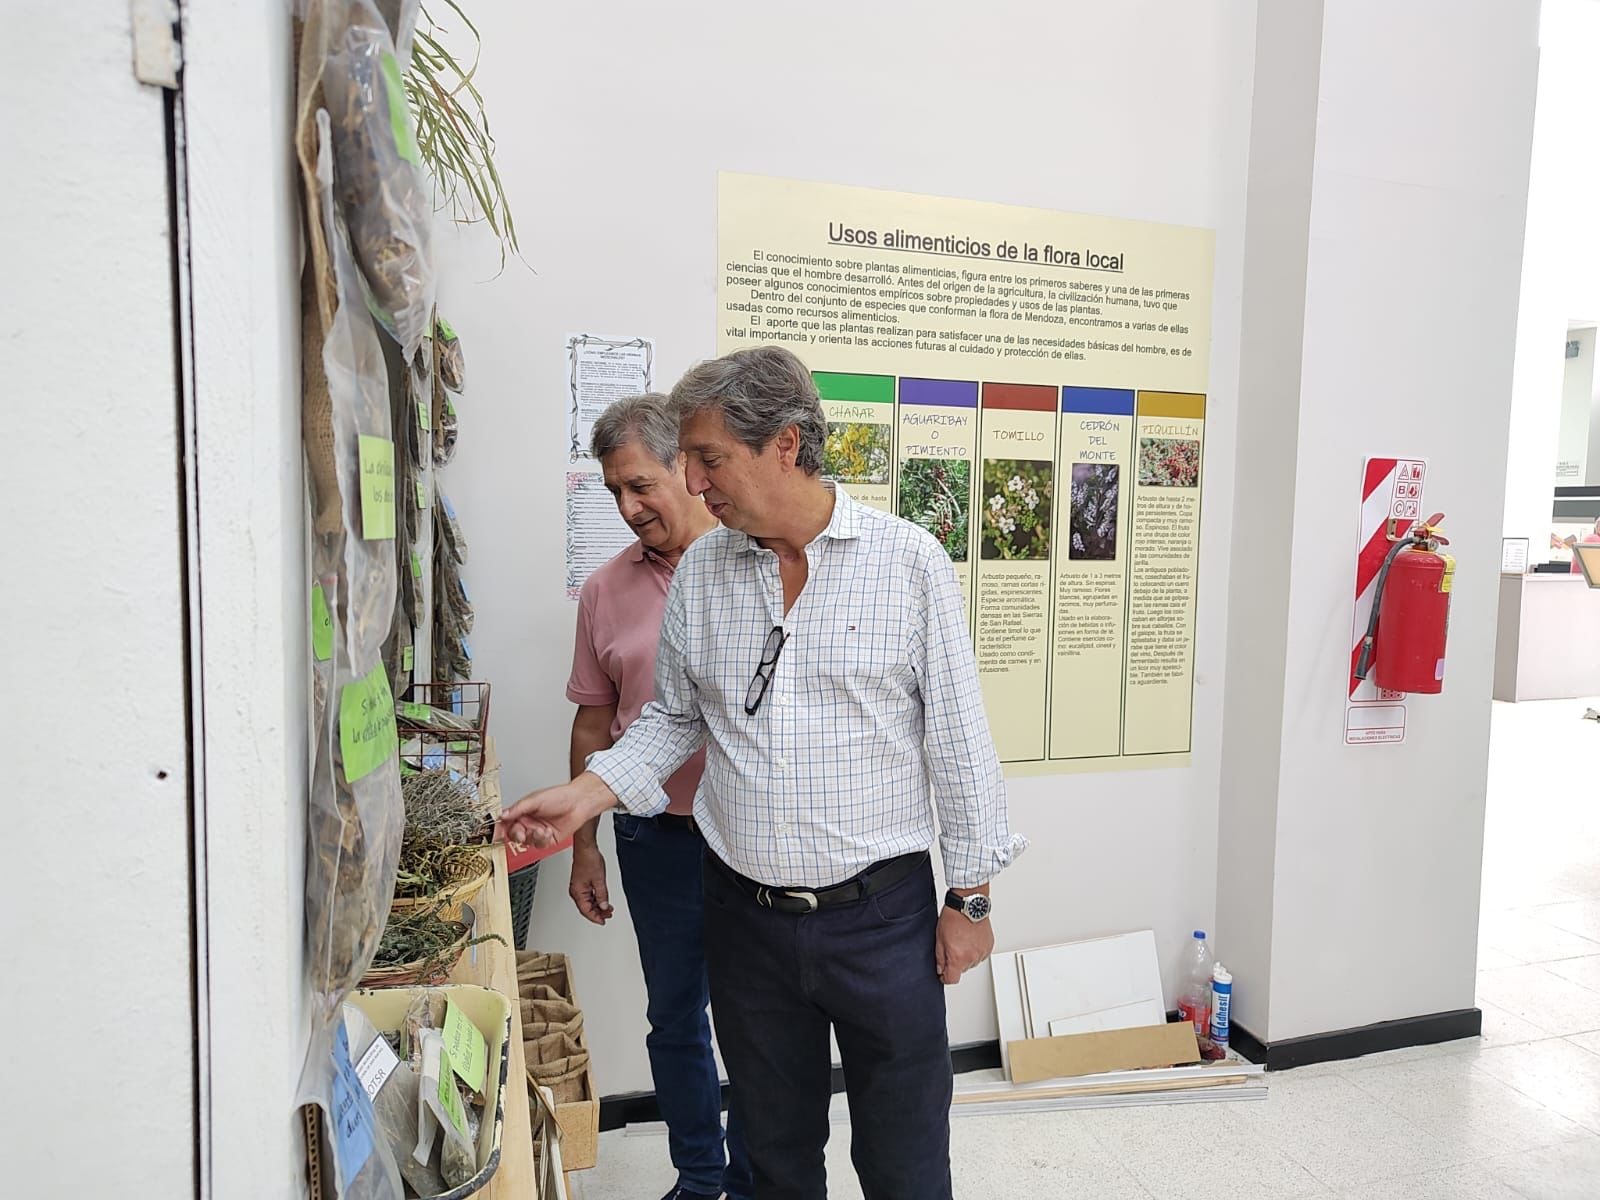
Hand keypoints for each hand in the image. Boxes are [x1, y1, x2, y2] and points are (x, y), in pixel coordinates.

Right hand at [495, 771, 615, 850]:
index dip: (500, 828)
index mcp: (523, 811)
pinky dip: (542, 839)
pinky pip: (538, 845)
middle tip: (521, 831)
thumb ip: (518, 808)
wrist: (579, 803)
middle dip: (517, 834)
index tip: (496, 832)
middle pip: (514, 834)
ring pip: (526, 841)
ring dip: (532, 836)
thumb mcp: (535, 799)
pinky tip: (548, 832)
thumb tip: (503, 815)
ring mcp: (537, 832)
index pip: (506, 822)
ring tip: (541, 829)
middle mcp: (529, 822)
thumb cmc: (560, 796)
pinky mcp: (547, 840)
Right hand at [568, 844, 613, 924]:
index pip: (586, 911)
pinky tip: (603, 900)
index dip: (595, 918)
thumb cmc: (589, 860)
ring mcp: (578, 887)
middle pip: (586, 908)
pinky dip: (596, 899)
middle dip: (598, 913)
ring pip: (588, 902)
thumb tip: (604, 906)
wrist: (586, 848)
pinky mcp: (581, 883)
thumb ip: (602, 895)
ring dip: (598, 906)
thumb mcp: (599, 880)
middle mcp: (576, 891)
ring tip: (608, 908)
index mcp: (577, 892)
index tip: (603, 921)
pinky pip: (588, 896)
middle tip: (608, 915)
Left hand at [935, 907, 993, 985]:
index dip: (945, 978)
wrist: (968, 905)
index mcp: (958, 958)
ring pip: (972, 962)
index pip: (952, 979)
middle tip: (952, 947)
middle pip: (962, 970)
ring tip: (962, 940)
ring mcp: (982, 952)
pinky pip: (980, 954)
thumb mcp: (939, 938)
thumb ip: (940, 957)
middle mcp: (972, 957)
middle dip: (956, 962)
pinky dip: (975, 950)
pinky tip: (970, 939)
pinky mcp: (989, 946)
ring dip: (966, 956)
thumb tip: (940, 969)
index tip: (943, 973)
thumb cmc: (953, 918)